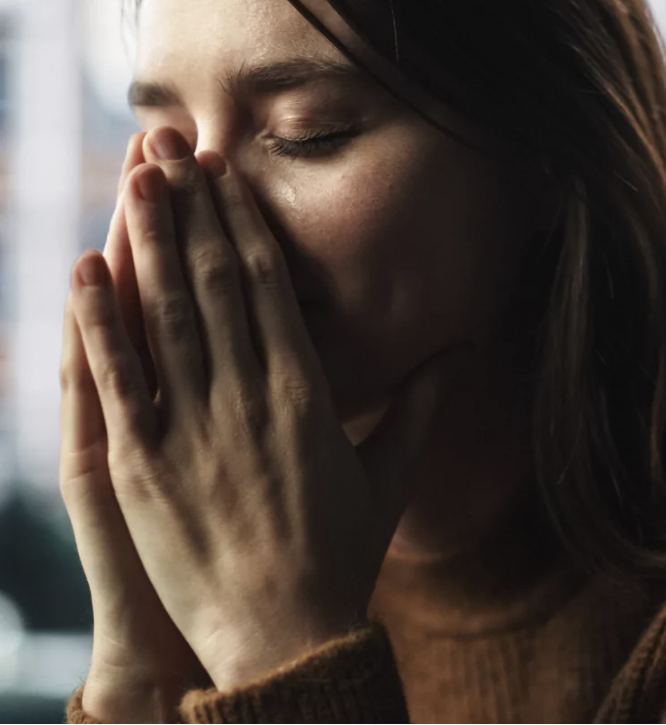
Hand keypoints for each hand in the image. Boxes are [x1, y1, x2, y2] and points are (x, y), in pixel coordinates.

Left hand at [68, 127, 448, 689]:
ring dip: (145, 241)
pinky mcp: (145, 466)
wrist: (286, 637)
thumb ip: (424, 404)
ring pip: (165, 314)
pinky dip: (98, 320)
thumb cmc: (341, 556)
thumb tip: (465, 349)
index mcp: (307, 393)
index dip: (241, 222)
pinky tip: (85, 268)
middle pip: (214, 282)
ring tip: (132, 177)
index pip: (268, 286)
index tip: (223, 172)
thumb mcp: (390, 475)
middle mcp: (249, 397)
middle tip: (167, 143)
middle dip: (189, 207)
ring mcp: (193, 429)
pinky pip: (118, 379)